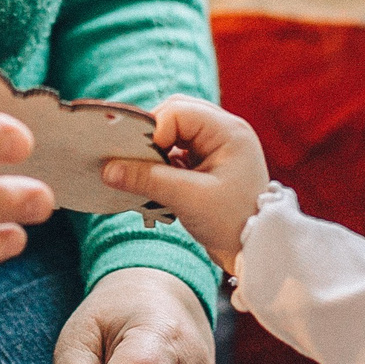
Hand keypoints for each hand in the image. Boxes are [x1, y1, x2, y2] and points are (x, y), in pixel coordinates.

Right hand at [102, 95, 270, 274]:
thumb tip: (108, 169)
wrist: (256, 251)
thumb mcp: (188, 199)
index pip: (178, 112)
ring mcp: (217, 145)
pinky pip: (177, 149)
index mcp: (228, 131)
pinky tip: (155, 182)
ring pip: (174, 131)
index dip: (152, 131)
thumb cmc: (232, 223)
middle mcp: (225, 131)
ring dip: (155, 151)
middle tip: (135, 162)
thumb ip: (148, 180)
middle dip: (151, 137)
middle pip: (175, 114)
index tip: (135, 159)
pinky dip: (162, 162)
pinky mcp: (208, 161)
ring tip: (146, 175)